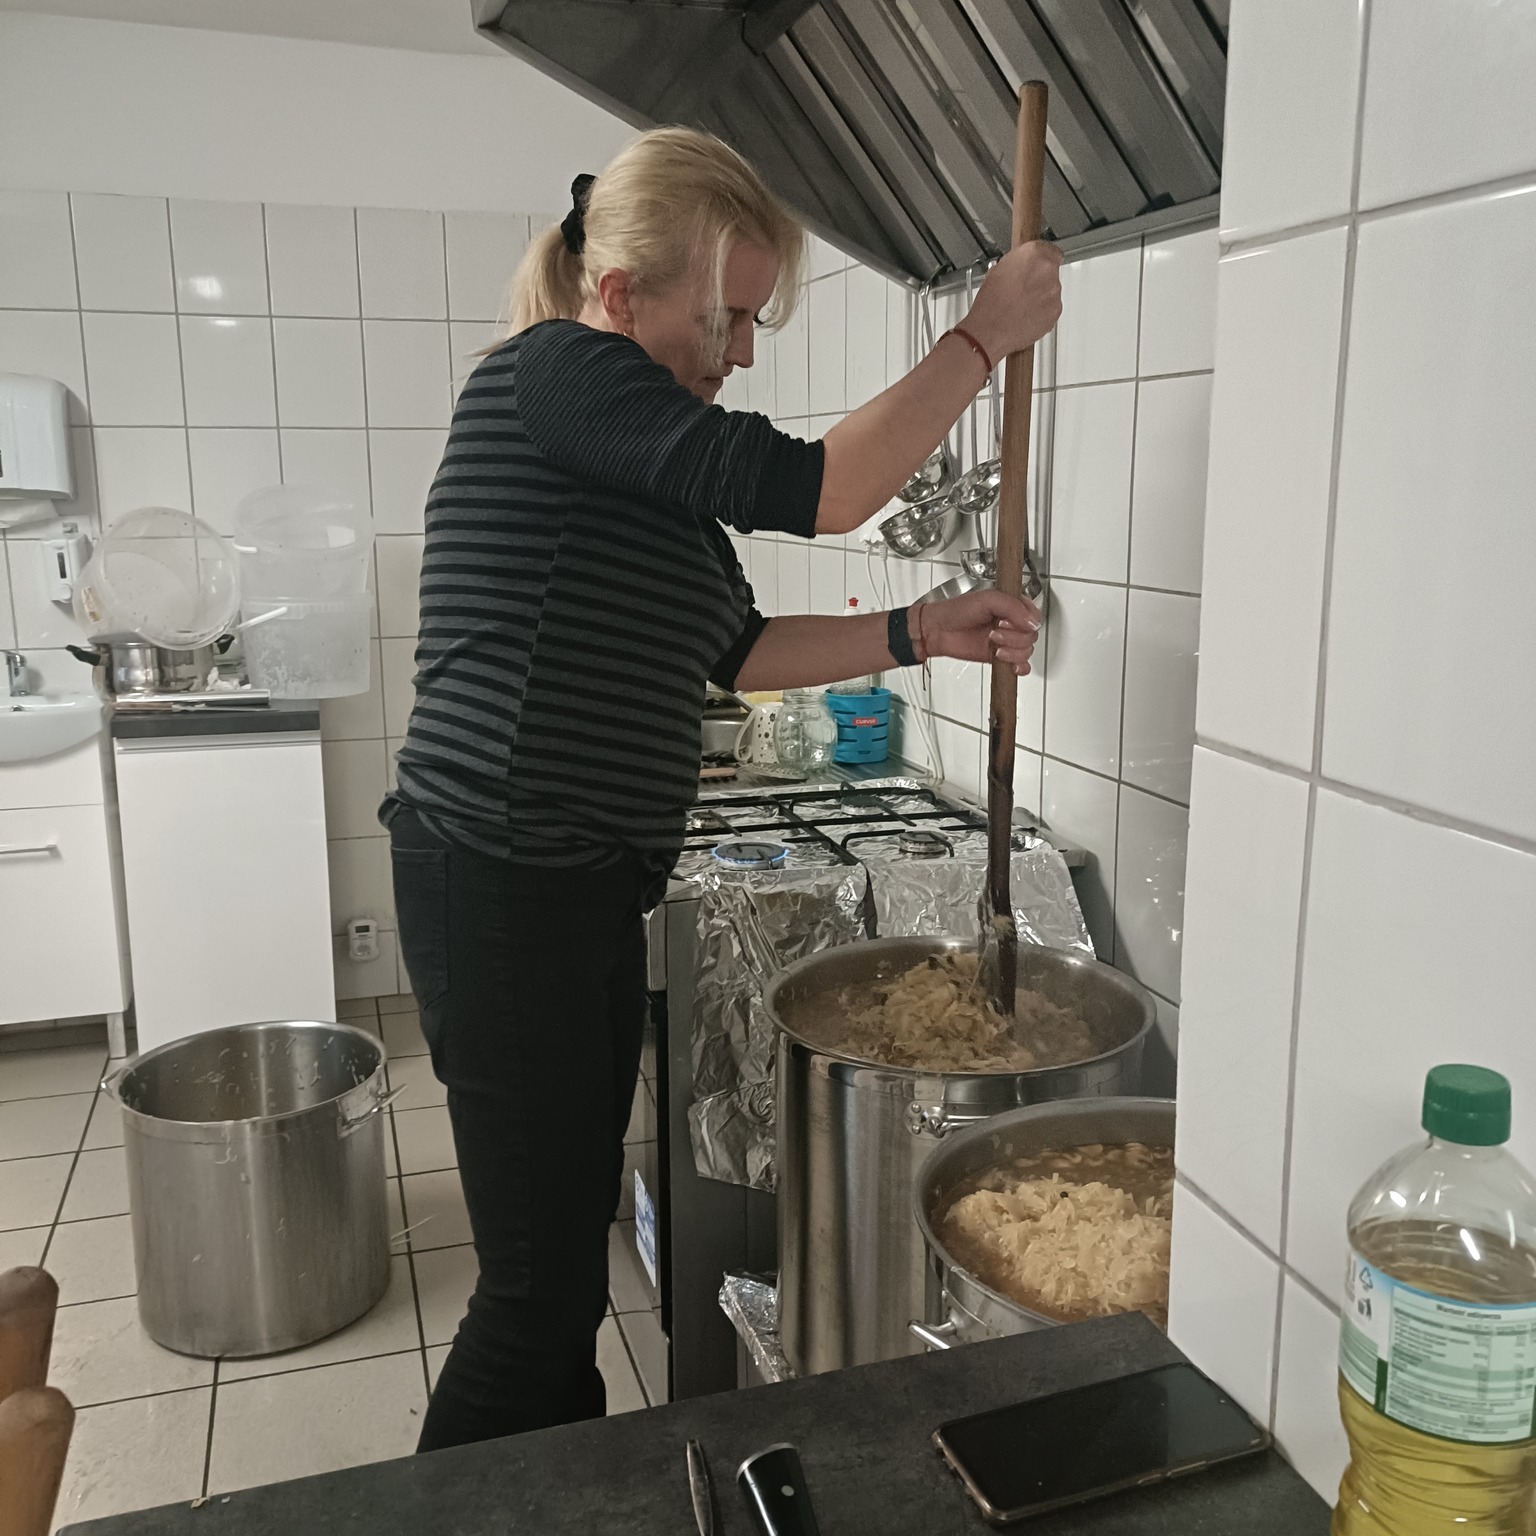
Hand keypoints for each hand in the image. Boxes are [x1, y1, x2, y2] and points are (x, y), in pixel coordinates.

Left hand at [913, 589, 1041, 674]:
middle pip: (1032, 636)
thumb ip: (1012, 607)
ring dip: (1012, 651)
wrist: (938, 631)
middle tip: (994, 632)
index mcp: (1012, 606)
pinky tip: (1011, 665)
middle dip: (1014, 637)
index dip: (1025, 622)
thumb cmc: (957, 611)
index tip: (1006, 621)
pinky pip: (1022, 666)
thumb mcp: (987, 599)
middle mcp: (1012, 623)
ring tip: (993, 644)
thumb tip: (1032, 622)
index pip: (1035, 616)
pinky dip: (1020, 667)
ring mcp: (1007, 641)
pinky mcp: (1001, 657)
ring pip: (1027, 651)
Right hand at [963, 241, 1062, 361]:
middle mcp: (1048, 270)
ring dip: (1041, 296)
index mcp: (1033, 254)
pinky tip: (1026, 315)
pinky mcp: (1055, 311)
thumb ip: (1018, 264)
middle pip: (1050, 271)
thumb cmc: (991, 303)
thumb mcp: (998, 270)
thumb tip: (1021, 266)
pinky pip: (1052, 308)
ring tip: (1021, 305)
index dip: (1042, 259)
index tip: (1038, 264)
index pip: (1050, 249)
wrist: (990, 330)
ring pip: (1051, 290)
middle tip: (1023, 289)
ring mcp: (1054, 292)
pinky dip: (1042, 312)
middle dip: (1039, 280)